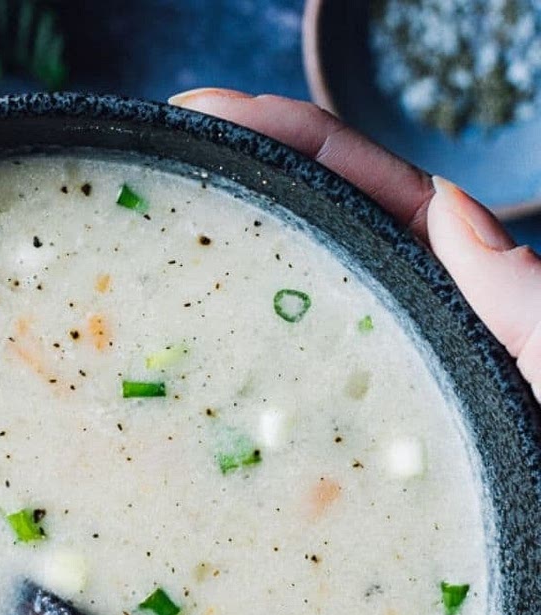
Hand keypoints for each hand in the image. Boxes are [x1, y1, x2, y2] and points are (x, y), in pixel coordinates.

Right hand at [167, 89, 540, 399]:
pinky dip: (226, 375)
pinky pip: (270, 406)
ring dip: (224, 267)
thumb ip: (523, 307)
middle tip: (163, 152)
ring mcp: (364, 394)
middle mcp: (407, 336)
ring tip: (153, 234)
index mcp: (465, 302)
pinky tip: (172, 367)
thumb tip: (450, 214)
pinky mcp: (334, 460)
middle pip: (319, 236)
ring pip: (286, 312)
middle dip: (245, 180)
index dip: (298, 142)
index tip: (216, 112)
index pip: (378, 197)